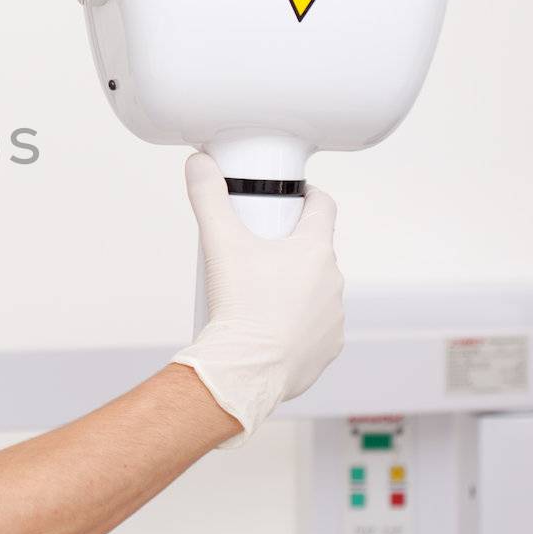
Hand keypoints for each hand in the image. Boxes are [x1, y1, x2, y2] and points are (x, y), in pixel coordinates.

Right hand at [171, 152, 344, 445]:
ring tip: (259, 294)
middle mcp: (332, 282)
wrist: (246, 369)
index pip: (323, 207)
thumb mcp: (219, 242)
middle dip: (289, 246)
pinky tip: (271, 328)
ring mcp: (333, 318)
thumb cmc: (240, 307)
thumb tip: (199, 164)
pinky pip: (315, 328)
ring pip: (315, 290)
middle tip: (256, 250)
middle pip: (314, 251)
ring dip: (295, 287)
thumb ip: (209, 197)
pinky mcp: (327, 349)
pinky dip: (297, 324)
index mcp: (314, 250)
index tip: (294, 197)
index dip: (308, 196)